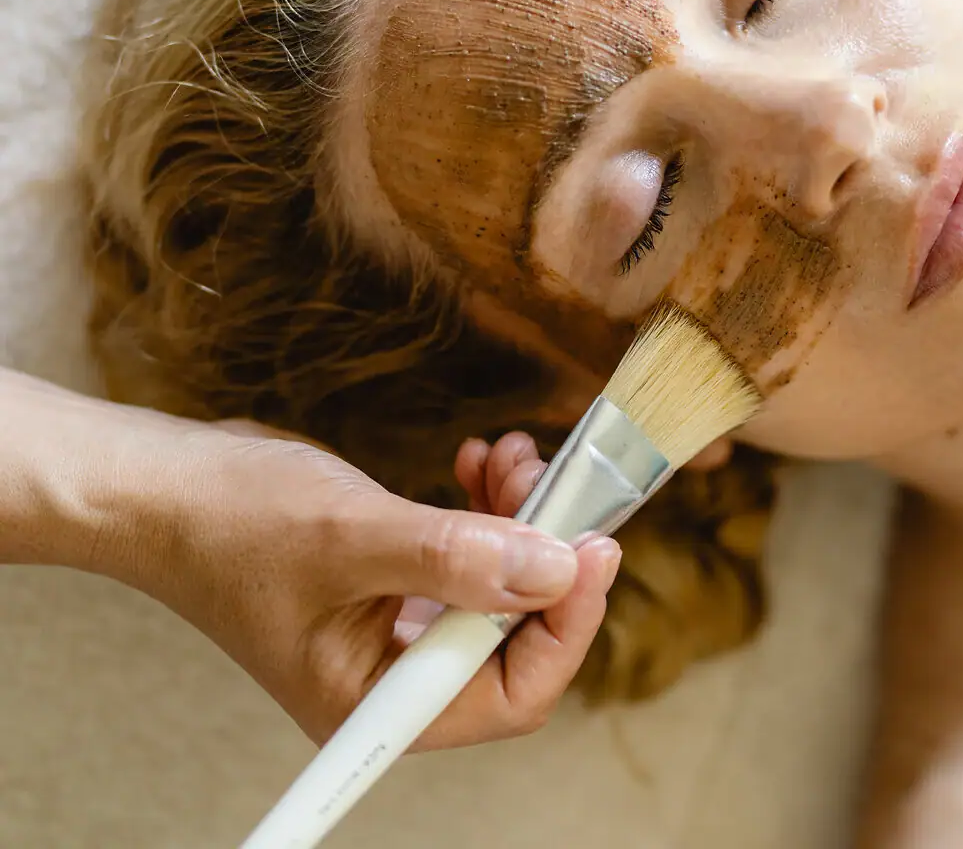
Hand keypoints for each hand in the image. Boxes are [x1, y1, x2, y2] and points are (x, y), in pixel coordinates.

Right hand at [119, 416, 618, 749]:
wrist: (170, 487)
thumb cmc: (233, 524)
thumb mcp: (350, 537)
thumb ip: (454, 558)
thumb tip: (558, 571)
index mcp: (376, 701)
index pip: (511, 694)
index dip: (567, 625)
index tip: (596, 547)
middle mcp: (393, 674)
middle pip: (518, 638)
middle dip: (547, 559)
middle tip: (556, 486)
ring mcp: (396, 625)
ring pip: (501, 587)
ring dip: (521, 520)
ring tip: (508, 457)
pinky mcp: (397, 578)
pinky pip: (471, 554)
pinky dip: (487, 508)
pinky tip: (478, 463)